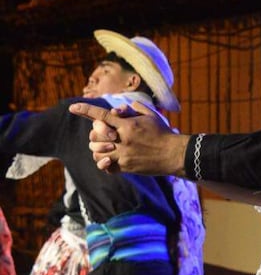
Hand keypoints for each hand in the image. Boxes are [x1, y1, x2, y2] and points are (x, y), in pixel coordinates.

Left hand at [68, 100, 190, 176]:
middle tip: (100, 136)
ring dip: (98, 150)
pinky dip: (105, 164)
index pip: (101, 115)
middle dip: (94, 135)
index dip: (85, 110)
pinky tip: (111, 160)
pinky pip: (107, 167)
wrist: (174, 154)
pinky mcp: (127, 167)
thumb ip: (135, 109)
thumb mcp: (151, 115)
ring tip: (105, 149)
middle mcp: (122, 139)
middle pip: (94, 136)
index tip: (72, 108)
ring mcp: (123, 155)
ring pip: (97, 154)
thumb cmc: (163, 133)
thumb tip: (121, 109)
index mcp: (127, 125)